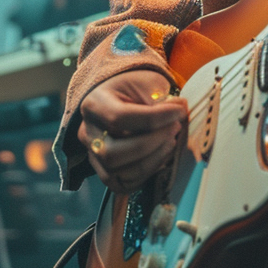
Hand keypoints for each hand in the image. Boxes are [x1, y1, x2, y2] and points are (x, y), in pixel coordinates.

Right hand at [78, 70, 187, 193]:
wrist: (124, 98)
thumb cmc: (136, 89)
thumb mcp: (146, 83)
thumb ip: (159, 98)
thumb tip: (177, 112)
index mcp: (94, 106)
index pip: (119, 118)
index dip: (154, 118)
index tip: (179, 111)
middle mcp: (87, 134)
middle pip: (113, 154)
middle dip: (151, 144)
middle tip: (175, 128)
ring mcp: (94, 157)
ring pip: (119, 173)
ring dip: (153, 160)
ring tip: (172, 141)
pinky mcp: (106, 173)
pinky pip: (124, 185)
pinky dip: (148, 174)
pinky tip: (162, 156)